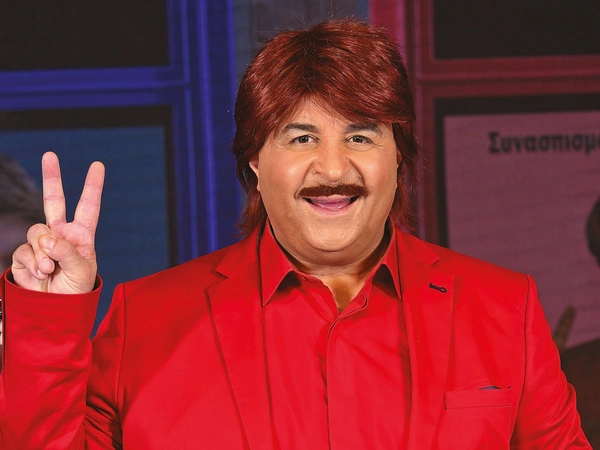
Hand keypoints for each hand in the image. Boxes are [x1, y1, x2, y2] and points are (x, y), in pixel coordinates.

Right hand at [11, 152, 104, 293]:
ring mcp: (42, 244)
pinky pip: (24, 251)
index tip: (98, 165)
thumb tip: (48, 239)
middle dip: (52, 177)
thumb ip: (67, 252)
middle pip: (54, 200)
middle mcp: (61, 235)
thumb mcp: (81, 272)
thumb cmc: (76, 291)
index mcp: (81, 235)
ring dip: (43, 252)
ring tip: (50, 270)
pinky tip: (40, 274)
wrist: (55, 311)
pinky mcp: (25, 256)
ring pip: (36, 231)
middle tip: (50, 154)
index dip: (92, 186)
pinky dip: (32, 263)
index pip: (88, 206)